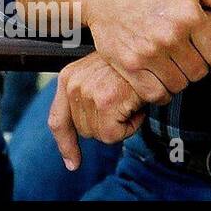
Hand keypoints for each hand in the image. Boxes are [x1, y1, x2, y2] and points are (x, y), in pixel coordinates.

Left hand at [48, 52, 144, 170]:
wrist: (153, 46)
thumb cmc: (134, 58)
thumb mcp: (103, 71)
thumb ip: (88, 93)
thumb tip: (87, 129)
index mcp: (69, 77)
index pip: (58, 121)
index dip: (66, 144)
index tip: (73, 163)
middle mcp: (73, 85)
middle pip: (85, 131)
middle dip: (108, 124)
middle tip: (126, 103)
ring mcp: (88, 93)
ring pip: (101, 134)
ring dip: (122, 124)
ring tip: (133, 101)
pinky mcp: (106, 101)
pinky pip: (115, 134)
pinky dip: (131, 126)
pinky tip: (139, 107)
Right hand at [82, 0, 210, 104]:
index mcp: (191, 16)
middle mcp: (171, 35)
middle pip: (199, 73)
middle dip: (199, 71)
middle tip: (190, 61)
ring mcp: (148, 52)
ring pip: (178, 86)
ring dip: (179, 82)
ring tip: (175, 68)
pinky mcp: (129, 65)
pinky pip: (154, 94)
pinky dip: (160, 92)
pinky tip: (159, 79)